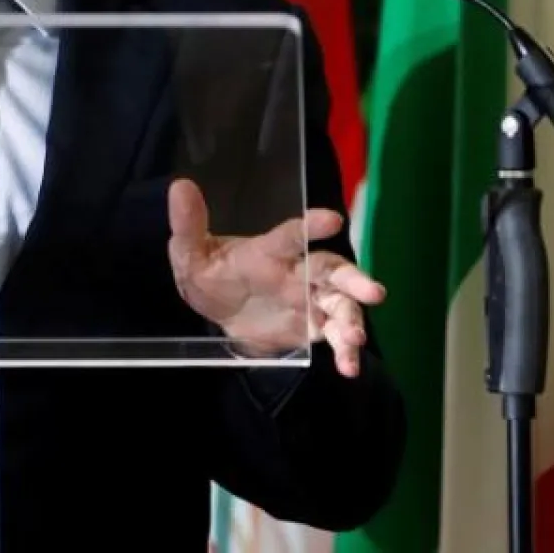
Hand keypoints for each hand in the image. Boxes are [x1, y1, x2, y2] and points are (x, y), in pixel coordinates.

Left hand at [166, 178, 384, 376]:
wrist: (218, 312)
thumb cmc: (208, 272)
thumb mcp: (189, 252)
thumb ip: (188, 224)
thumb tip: (180, 187)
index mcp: (268, 251)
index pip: (292, 235)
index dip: (311, 226)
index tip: (333, 220)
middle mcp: (296, 271)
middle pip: (330, 269)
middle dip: (353, 279)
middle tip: (374, 292)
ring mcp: (308, 299)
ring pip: (340, 304)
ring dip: (352, 319)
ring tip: (355, 338)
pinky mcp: (312, 327)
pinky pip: (335, 336)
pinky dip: (345, 351)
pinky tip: (349, 367)